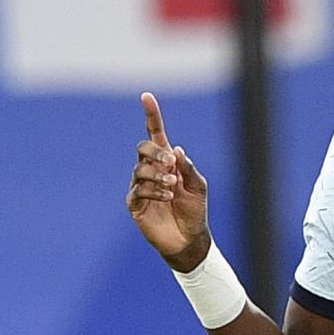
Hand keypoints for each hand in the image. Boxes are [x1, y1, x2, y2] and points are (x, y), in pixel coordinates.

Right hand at [125, 92, 210, 271]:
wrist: (189, 238)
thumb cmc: (195, 210)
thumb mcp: (198, 185)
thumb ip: (187, 167)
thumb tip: (175, 148)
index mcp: (167, 161)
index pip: (155, 133)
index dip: (151, 115)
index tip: (146, 96)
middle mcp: (151, 170)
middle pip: (142, 148)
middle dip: (156, 152)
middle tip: (171, 164)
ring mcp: (140, 185)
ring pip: (140, 169)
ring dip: (158, 175)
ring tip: (172, 186)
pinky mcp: (135, 203)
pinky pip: (138, 190)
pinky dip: (154, 191)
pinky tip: (167, 197)